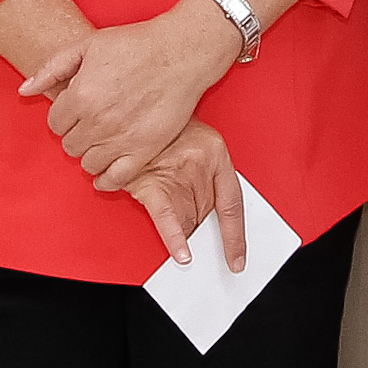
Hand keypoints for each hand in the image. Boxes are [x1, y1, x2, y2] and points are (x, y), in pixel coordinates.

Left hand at [24, 0, 235, 190]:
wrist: (181, 52)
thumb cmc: (136, 44)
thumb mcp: (88, 45)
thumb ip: (51, 69)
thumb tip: (25, 91)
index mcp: (80, 95)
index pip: (54, 124)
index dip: (65, 115)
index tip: (78, 109)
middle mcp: (97, 121)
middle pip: (70, 145)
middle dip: (77, 133)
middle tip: (93, 121)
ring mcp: (121, 139)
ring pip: (88, 164)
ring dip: (92, 153)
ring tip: (104, 139)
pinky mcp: (144, 151)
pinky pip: (115, 180)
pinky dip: (107, 179)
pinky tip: (109, 168)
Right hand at [127, 120, 247, 272]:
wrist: (131, 106)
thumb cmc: (164, 128)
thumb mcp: (194, 144)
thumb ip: (201, 178)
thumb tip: (203, 221)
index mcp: (216, 151)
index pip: (233, 201)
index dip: (236, 235)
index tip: (237, 258)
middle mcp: (201, 162)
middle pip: (208, 215)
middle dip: (206, 238)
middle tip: (209, 261)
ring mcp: (177, 172)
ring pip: (189, 220)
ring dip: (189, 239)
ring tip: (190, 257)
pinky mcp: (152, 182)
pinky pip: (167, 217)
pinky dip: (175, 239)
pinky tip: (182, 255)